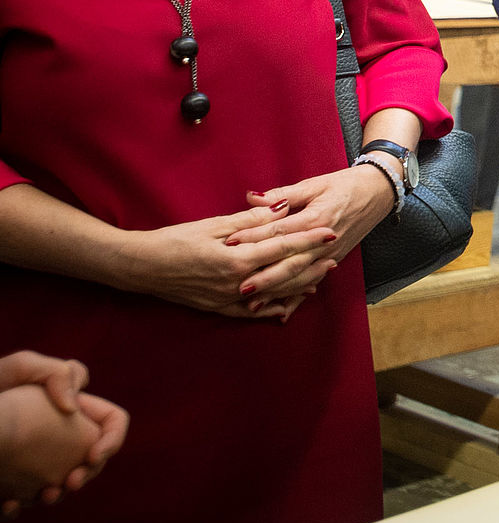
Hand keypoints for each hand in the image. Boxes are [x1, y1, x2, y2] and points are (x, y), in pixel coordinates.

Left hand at [0, 353, 106, 516]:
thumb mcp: (22, 366)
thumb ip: (59, 374)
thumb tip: (72, 408)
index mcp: (71, 408)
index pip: (112, 421)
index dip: (112, 439)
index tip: (92, 455)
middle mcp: (58, 435)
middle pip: (92, 459)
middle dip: (88, 473)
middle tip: (71, 483)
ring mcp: (34, 459)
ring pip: (61, 483)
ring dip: (58, 494)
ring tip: (43, 497)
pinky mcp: (9, 479)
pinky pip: (23, 498)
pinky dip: (19, 505)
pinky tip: (8, 505)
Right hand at [114, 203, 336, 318]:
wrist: (141, 267)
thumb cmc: (173, 240)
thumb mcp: (212, 225)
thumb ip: (250, 220)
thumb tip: (281, 210)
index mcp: (236, 259)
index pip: (282, 247)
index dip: (309, 240)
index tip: (330, 233)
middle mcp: (236, 283)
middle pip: (284, 274)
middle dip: (311, 265)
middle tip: (334, 256)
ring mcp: (228, 299)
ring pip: (273, 295)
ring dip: (298, 286)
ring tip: (319, 278)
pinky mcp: (218, 308)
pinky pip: (252, 313)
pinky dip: (273, 309)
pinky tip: (288, 306)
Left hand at [229, 165, 398, 307]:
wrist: (379, 191)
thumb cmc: (344, 184)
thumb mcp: (314, 184)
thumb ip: (282, 194)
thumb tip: (251, 197)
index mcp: (316, 218)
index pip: (279, 232)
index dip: (253, 238)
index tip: (229, 244)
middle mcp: (324, 241)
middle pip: (289, 262)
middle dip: (264, 277)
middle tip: (238, 288)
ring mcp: (330, 254)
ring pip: (301, 278)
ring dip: (277, 293)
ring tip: (252, 304)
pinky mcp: (334, 260)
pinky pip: (314, 282)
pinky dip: (298, 299)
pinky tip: (283, 313)